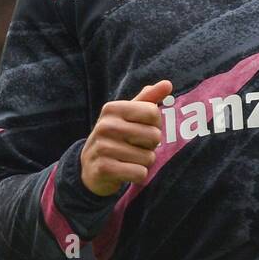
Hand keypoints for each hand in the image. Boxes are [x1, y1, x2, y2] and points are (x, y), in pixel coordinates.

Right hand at [80, 80, 171, 196]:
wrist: (90, 168)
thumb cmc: (117, 137)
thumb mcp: (129, 115)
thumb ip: (148, 99)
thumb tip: (168, 83)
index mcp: (113, 108)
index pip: (153, 113)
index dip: (154, 125)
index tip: (141, 130)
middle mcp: (105, 125)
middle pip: (154, 136)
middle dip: (150, 146)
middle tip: (134, 147)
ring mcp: (102, 147)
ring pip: (148, 157)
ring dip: (143, 162)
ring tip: (128, 159)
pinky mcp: (104, 169)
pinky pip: (140, 173)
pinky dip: (138, 175)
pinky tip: (124, 171)